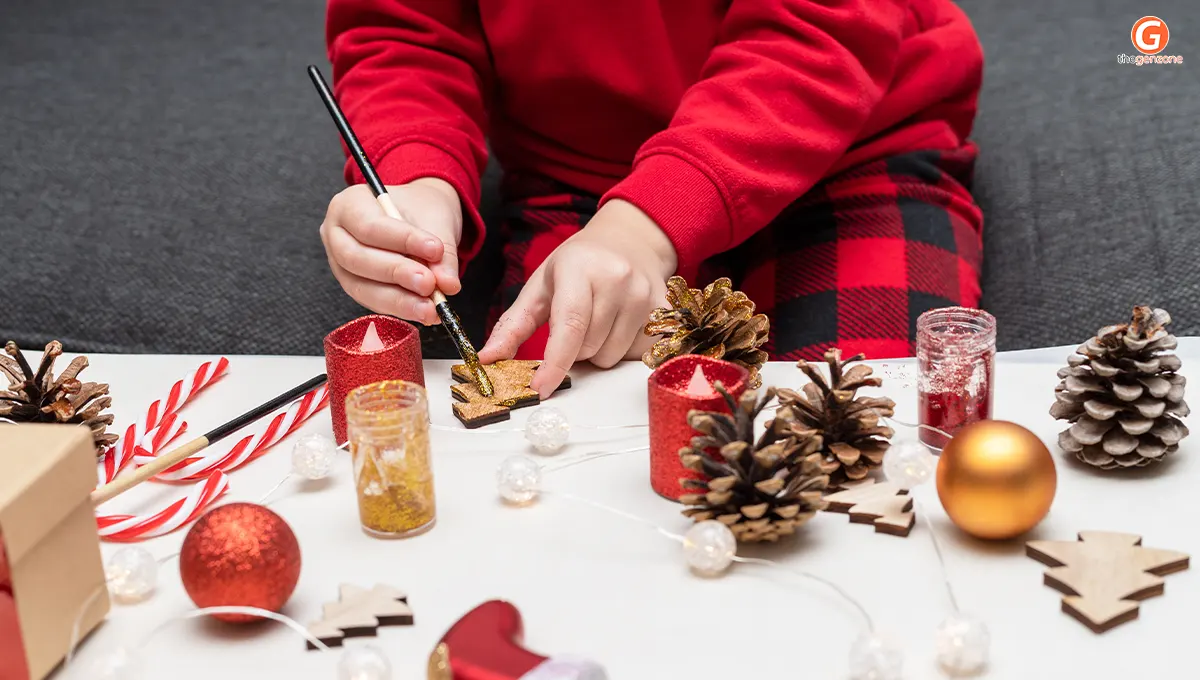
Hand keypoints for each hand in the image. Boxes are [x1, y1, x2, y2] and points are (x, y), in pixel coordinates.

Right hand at [321, 178, 462, 325]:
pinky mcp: (352, 286)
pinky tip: (422, 310)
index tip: (435, 250)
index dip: (402, 241)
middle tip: (429, 283)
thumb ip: (442, 254)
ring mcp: (339, 264)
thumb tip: (447, 285)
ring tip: (430, 307)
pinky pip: (371, 300)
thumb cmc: (420, 209)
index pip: (370, 226)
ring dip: (399, 300)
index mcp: (348, 204)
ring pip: (361, 287)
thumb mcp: (437, 221)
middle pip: (357, 258)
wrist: (418, 216)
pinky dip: (399, 307)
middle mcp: (335, 234)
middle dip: (396, 273)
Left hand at [479, 199, 676, 397]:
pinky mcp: (664, 309)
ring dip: (599, 351)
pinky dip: (623, 348)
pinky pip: (637, 353)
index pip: (569, 326)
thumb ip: (513, 324)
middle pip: (589, 348)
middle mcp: (617, 279)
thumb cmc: (580, 264)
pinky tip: (621, 323)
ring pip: (612, 356)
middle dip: (575, 350)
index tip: (539, 389)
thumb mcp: (542, 284)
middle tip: (576, 324)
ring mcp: (645, 294)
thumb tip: (488, 358)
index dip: (554, 363)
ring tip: (600, 321)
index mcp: (580, 269)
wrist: (630, 240)